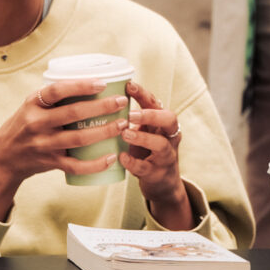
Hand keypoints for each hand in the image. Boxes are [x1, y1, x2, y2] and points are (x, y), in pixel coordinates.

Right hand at [0, 79, 127, 220]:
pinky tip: (111, 157)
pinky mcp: (50, 162)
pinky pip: (76, 165)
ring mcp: (43, 144)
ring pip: (78, 139)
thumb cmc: (24, 125)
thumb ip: (54, 97)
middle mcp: (36, 123)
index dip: (81, 86)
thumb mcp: (31, 106)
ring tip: (123, 124)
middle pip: (73, 114)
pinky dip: (95, 163)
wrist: (3, 158)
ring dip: (104, 131)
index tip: (102, 83)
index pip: (57, 90)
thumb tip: (91, 81)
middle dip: (101, 107)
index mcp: (33, 104)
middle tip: (122, 101)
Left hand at [120, 81, 193, 229]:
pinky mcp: (157, 174)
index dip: (144, 94)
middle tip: (131, 114)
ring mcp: (165, 156)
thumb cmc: (147, 151)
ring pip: (160, 144)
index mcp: (163, 122)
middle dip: (151, 114)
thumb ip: (130, 119)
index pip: (156, 103)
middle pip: (169, 119)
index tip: (129, 85)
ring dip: (142, 138)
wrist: (163, 184)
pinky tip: (121, 157)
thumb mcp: (144, 132)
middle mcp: (169, 136)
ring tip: (125, 134)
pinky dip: (133, 163)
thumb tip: (100, 101)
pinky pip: (146, 167)